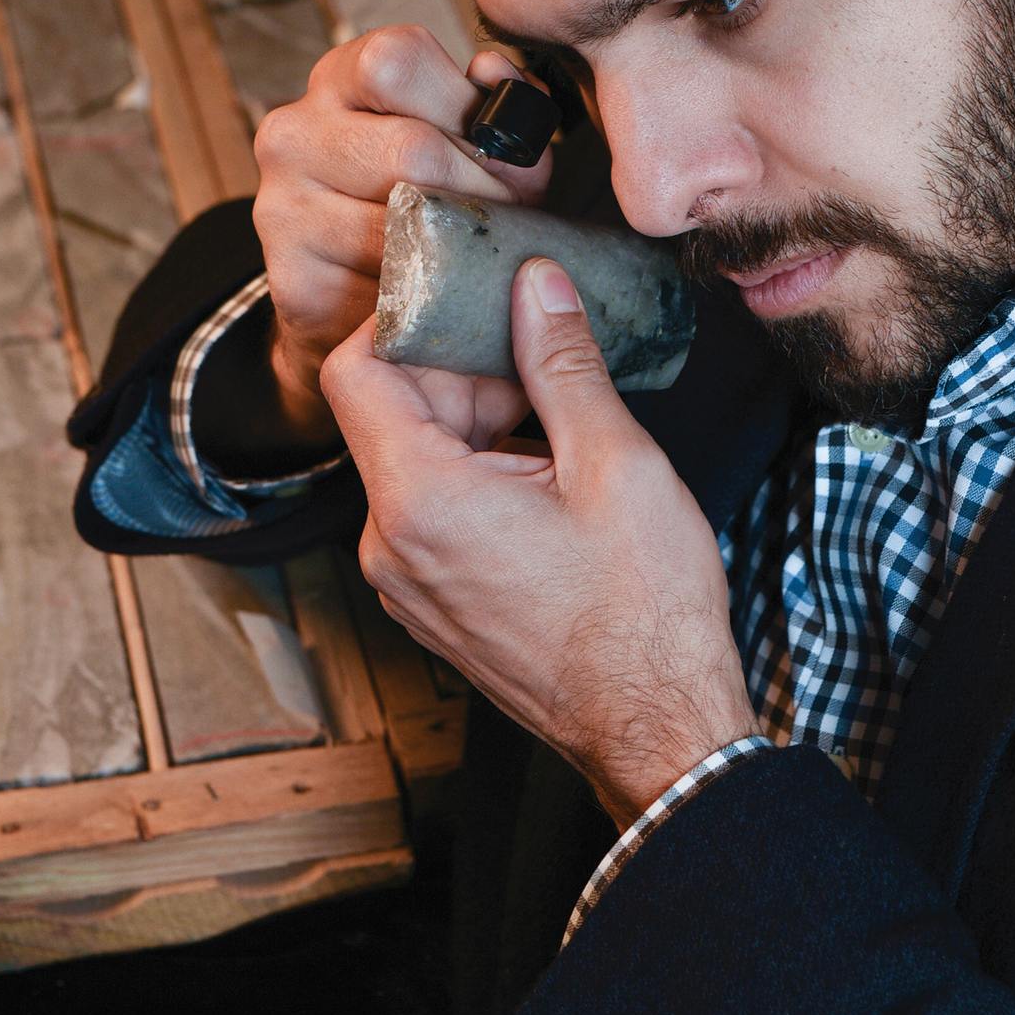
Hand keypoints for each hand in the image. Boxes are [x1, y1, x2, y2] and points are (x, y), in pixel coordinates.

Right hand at [252, 24, 553, 446]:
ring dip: (462, 245)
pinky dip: (429, 291)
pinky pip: (387, 284)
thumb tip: (493, 75)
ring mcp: (283, 207)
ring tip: (479, 252)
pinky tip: (438, 287)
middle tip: (511, 215)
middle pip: (412, 149)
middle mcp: (295, 133)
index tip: (499, 144)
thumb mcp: (459, 132)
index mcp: (338, 80)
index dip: (465, 104)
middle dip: (483, 188)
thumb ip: (491, 100)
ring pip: (402, 223)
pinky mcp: (292, 279)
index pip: (398, 59)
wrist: (347, 295)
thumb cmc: (419, 196)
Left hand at [321, 258, 760, 829]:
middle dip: (463, 372)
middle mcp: (389, 545)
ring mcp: (406, 581)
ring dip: (477, 423)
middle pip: (391, 412)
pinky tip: (549, 478)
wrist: (658, 728)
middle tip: (544, 360)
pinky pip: (430, 510)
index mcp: (419, 500)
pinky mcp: (431, 602)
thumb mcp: (615, 462)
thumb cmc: (644, 611)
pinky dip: (477, 474)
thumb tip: (536, 286)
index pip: (356, 370)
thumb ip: (561, 362)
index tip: (465, 296)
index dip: (403, 319)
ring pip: (414, 459)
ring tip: (563, 427)